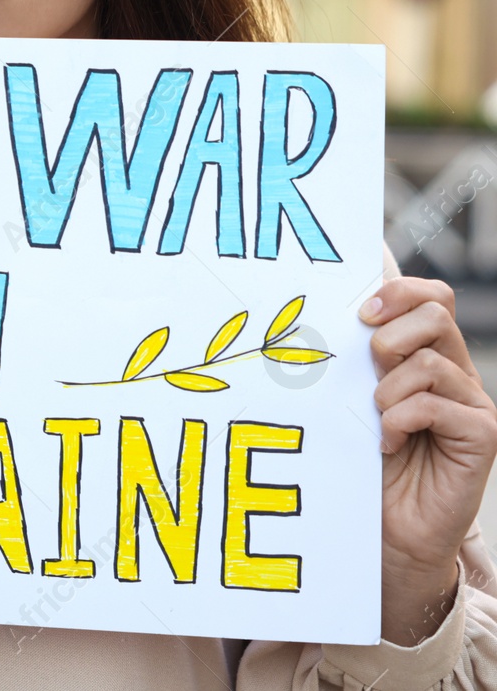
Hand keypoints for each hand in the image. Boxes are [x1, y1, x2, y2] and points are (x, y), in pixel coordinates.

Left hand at [365, 277, 496, 643]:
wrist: (389, 531)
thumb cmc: (366, 464)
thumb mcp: (357, 401)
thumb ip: (362, 362)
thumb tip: (342, 317)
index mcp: (428, 356)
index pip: (432, 297)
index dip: (399, 292)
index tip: (361, 313)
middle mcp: (456, 375)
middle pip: (437, 314)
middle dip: (390, 336)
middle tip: (370, 372)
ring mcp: (472, 404)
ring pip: (431, 361)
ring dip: (389, 390)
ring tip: (378, 421)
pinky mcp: (481, 436)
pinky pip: (438, 405)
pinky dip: (401, 420)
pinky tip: (389, 443)